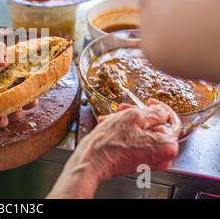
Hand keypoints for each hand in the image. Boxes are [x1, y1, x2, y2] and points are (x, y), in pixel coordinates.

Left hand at [0, 38, 37, 126]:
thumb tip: (6, 63)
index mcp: (1, 69)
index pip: (21, 77)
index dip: (31, 82)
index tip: (39, 87)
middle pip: (16, 95)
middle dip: (26, 101)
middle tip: (31, 103)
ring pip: (6, 108)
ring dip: (14, 113)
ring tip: (16, 113)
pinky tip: (1, 120)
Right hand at [48, 99, 180, 198]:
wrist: (92, 161)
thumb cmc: (110, 143)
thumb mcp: (133, 117)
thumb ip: (154, 111)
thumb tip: (162, 111)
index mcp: (167, 146)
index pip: (170, 119)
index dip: (158, 107)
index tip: (149, 101)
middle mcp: (163, 157)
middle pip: (155, 127)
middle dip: (139, 115)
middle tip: (125, 109)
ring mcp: (150, 161)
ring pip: (144, 134)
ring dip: (129, 123)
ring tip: (113, 118)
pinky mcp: (139, 162)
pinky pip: (137, 143)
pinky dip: (126, 134)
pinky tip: (112, 127)